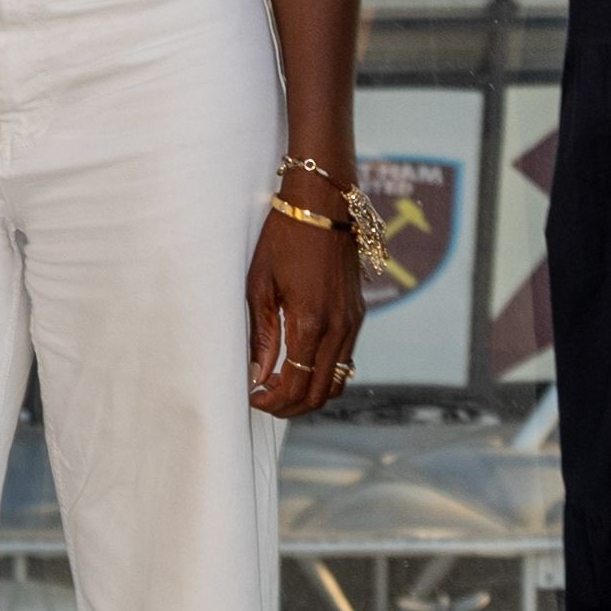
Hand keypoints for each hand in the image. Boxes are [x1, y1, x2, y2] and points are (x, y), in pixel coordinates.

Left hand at [248, 203, 360, 418]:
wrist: (324, 204)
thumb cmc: (284, 238)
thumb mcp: (260, 284)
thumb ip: (261, 334)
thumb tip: (257, 374)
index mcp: (310, 322)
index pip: (295, 385)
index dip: (272, 401)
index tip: (252, 398)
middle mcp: (338, 328)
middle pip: (319, 393)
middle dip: (290, 406)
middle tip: (264, 401)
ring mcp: (353, 322)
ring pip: (336, 381)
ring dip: (308, 393)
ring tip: (280, 387)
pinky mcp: (358, 314)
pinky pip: (345, 360)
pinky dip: (323, 374)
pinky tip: (299, 365)